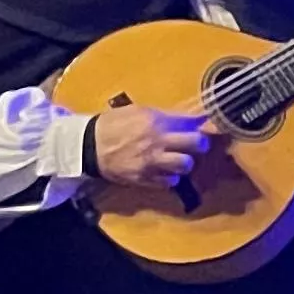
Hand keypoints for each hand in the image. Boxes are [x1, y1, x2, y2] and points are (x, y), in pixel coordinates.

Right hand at [88, 103, 213, 190]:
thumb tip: (187, 118)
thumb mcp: (137, 111)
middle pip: (196, 143)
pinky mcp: (145, 179)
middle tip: (196, 144)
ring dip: (185, 162)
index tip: (205, 124)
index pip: (190, 121)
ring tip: (179, 159)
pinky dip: (170, 177)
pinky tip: (164, 171)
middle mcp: (157, 142)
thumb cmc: (112, 124)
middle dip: (200, 142)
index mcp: (155, 121)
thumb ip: (163, 115)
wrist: (88, 146)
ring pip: (186, 164)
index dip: (201, 122)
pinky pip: (169, 182)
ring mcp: (152, 162)